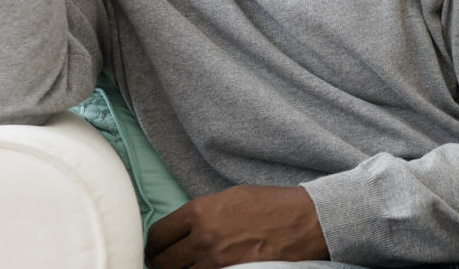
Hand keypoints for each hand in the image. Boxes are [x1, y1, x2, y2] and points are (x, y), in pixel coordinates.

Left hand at [144, 185, 328, 268]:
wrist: (305, 221)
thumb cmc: (272, 205)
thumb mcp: (232, 196)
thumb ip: (203, 212)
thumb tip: (182, 228)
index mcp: (200, 211)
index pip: (158, 235)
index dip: (153, 245)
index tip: (156, 250)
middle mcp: (203, 237)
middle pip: (163, 261)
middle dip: (162, 263)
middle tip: (166, 263)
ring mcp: (215, 261)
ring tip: (187, 268)